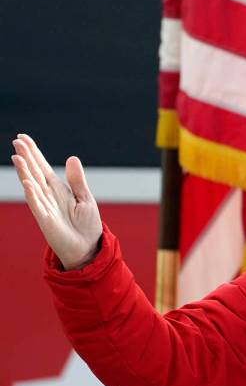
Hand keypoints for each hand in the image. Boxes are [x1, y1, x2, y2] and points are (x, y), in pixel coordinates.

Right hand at [10, 134, 101, 269]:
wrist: (88, 247)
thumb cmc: (86, 224)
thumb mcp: (85, 198)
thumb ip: (77, 180)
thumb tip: (72, 158)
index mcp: (58, 189)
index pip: (43, 167)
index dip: (34, 153)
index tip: (23, 138)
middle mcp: (49, 196)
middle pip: (35, 173)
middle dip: (27, 157)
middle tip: (17, 141)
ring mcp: (45, 207)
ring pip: (32, 186)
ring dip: (25, 172)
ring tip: (18, 157)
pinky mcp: (47, 220)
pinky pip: (38, 206)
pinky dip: (33, 195)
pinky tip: (28, 183)